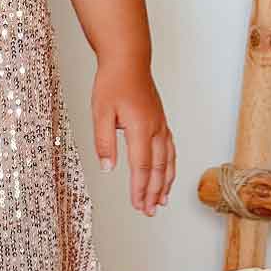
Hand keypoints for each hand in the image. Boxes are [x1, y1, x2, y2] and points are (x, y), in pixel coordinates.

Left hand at [91, 59, 175, 215]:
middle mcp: (156, 129)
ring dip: (166, 182)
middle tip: (150, 211)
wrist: (128, 59)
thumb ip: (104, 141)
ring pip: (168, 160)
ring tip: (162, 201)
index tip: (138, 205)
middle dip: (154, 192)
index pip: (141, 167)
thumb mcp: (100, 112)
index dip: (140, 189)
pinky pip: (170, 148)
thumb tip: (108, 168)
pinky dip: (170, 165)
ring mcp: (161, 124)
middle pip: (158, 168)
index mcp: (140, 128)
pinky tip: (168, 173)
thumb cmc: (113, 82)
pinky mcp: (161, 120)